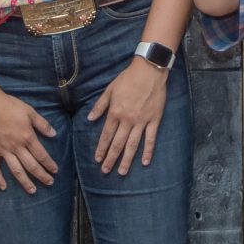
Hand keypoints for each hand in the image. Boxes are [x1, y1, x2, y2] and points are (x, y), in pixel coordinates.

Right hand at [0, 88, 60, 192]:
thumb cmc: (9, 105)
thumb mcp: (30, 112)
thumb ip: (42, 124)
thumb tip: (54, 134)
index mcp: (27, 137)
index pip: (41, 155)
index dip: (49, 164)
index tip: (55, 171)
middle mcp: (16, 147)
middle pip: (31, 165)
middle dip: (42, 176)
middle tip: (49, 183)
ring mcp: (3, 151)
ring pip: (16, 170)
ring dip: (25, 182)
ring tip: (32, 191)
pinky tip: (3, 187)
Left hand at [86, 58, 169, 175]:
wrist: (149, 70)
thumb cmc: (128, 79)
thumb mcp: (109, 90)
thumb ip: (100, 106)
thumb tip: (89, 119)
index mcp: (115, 112)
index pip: (106, 135)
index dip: (101, 148)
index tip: (97, 159)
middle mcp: (127, 120)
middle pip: (118, 143)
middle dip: (111, 159)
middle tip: (106, 171)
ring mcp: (142, 122)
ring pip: (133, 145)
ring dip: (127, 160)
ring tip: (122, 172)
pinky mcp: (154, 120)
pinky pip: (151, 139)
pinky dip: (148, 151)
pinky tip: (145, 162)